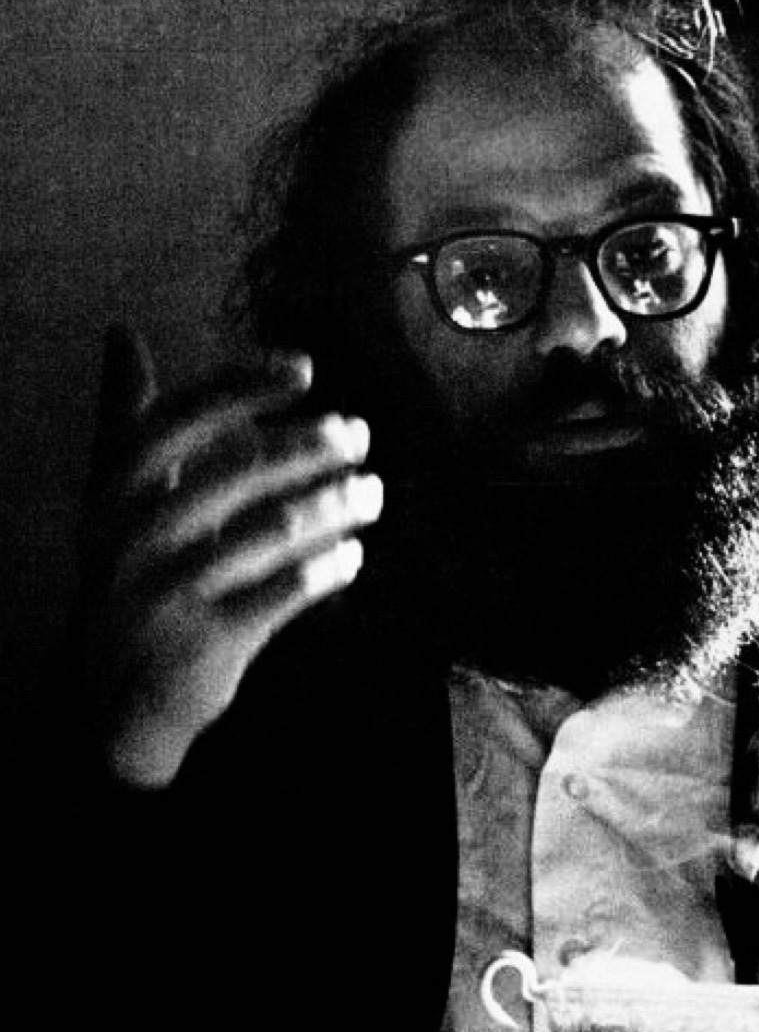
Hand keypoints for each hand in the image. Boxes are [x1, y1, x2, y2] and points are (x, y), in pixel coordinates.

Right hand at [80, 325, 382, 785]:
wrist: (113, 699)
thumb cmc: (128, 580)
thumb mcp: (113, 502)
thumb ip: (125, 420)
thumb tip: (123, 331)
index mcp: (113, 491)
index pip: (181, 421)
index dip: (244, 388)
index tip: (307, 370)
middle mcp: (133, 537)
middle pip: (238, 474)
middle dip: (309, 449)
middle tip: (361, 435)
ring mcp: (170, 592)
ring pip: (270, 533)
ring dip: (333, 507)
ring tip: (372, 494)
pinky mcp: (207, 642)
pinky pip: (283, 594)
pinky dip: (326, 570)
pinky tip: (354, 556)